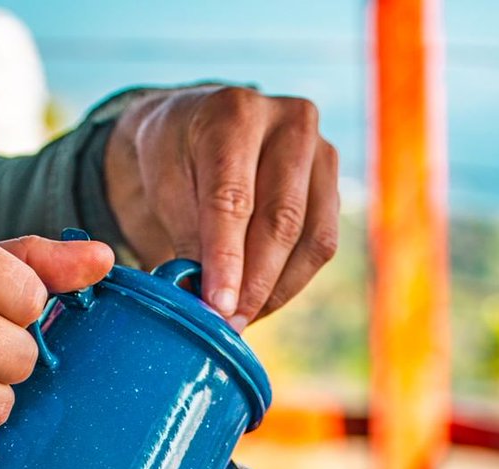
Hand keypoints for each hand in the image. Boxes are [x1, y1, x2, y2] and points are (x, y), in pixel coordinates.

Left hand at [105, 86, 338, 329]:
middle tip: (229, 325)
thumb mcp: (165, 189)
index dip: (225, 260)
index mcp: (234, 113)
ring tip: (242, 318)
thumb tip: (211, 304)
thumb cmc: (177, 161)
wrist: (200, 130)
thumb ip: (190, 240)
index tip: (217, 307)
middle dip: (254, 284)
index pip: (233, 198)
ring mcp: (321, 150)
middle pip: (281, 220)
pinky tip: (261, 301)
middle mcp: (289, 122)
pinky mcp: (333, 182)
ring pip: (312, 238)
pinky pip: (322, 245)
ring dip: (276, 289)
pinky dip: (291, 282)